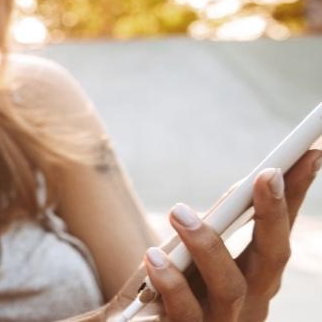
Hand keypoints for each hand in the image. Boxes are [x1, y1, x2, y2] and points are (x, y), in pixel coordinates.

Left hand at [143, 149, 320, 320]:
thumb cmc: (170, 290)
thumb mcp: (194, 253)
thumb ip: (218, 223)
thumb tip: (252, 180)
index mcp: (255, 279)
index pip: (280, 232)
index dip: (296, 197)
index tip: (309, 153)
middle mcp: (247, 302)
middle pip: (271, 260)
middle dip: (273, 216)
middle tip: (265, 174)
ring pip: (229, 288)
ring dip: (209, 246)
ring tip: (179, 211)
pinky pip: (184, 313)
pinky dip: (171, 284)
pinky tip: (153, 259)